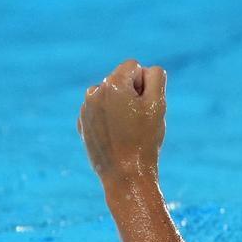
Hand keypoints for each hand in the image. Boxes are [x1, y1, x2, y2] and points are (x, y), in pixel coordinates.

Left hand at [78, 59, 166, 183]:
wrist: (125, 174)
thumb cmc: (144, 139)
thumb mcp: (158, 105)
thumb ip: (156, 79)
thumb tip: (148, 70)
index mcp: (113, 84)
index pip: (134, 66)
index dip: (145, 84)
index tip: (146, 105)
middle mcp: (94, 92)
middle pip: (120, 79)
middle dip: (132, 93)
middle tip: (139, 120)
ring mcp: (86, 108)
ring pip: (109, 95)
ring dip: (120, 104)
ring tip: (128, 129)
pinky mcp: (83, 123)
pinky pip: (100, 111)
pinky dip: (109, 119)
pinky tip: (117, 137)